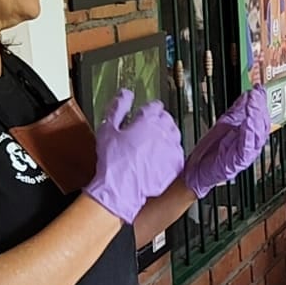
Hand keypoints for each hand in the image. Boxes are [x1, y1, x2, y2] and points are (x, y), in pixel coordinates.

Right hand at [85, 90, 184, 222]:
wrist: (119, 190)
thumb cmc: (112, 162)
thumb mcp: (108, 129)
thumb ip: (118, 108)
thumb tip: (125, 94)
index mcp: (147, 121)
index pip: (156, 106)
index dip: (149, 109)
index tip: (145, 114)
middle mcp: (163, 132)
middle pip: (167, 118)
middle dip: (158, 121)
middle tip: (147, 130)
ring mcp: (171, 148)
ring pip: (175, 135)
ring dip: (166, 136)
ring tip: (152, 145)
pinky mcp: (176, 164)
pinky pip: (177, 152)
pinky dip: (170, 153)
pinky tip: (158, 158)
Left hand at [183, 85, 270, 197]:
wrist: (197, 171)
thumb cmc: (211, 151)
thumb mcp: (225, 124)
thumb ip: (237, 111)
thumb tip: (247, 96)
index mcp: (248, 135)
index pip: (260, 117)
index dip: (261, 103)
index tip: (259, 90)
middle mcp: (250, 144)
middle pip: (262, 124)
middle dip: (259, 107)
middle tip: (257, 93)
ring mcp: (246, 153)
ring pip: (257, 133)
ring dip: (256, 116)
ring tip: (253, 102)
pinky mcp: (238, 161)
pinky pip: (247, 146)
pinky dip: (249, 133)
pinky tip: (248, 122)